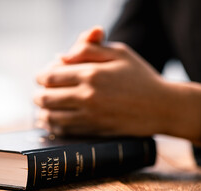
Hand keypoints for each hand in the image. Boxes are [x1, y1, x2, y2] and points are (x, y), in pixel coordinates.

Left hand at [34, 26, 200, 144]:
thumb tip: (61, 56)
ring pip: (51, 117)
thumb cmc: (141, 76)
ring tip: (42, 109)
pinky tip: (52, 122)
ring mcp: (90, 117)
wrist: (162, 107)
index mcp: (91, 74)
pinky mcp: (94, 131)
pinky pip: (64, 131)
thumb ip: (89, 49)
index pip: (50, 76)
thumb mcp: (119, 53)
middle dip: (38, 95)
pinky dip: (53, 126)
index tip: (42, 77)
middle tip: (39, 94)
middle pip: (45, 98)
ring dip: (42, 112)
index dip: (41, 76)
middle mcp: (87, 96)